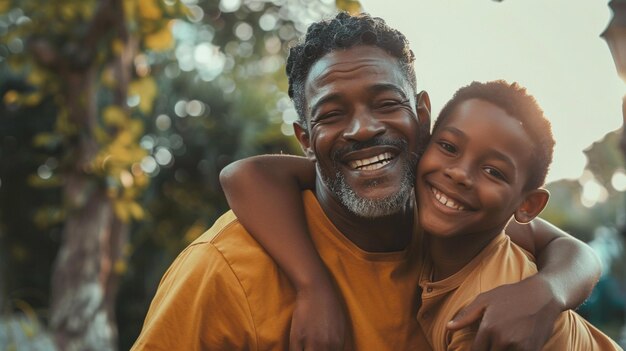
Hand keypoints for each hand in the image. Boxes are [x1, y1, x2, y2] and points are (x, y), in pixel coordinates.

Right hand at [289, 285, 345, 350]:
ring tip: (306, 348)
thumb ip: (339, 344)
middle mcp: (325, 345)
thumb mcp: (341, 326)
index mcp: (338, 344)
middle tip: (312, 349)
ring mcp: (310, 342)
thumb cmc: (330, 306)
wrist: (316, 290)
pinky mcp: (297, 337)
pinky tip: (297, 349)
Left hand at [447, 275, 561, 350]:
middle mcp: (503, 340)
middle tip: (492, 342)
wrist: (543, 295)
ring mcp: (519, 347)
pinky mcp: (533, 350)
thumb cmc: (511, 295)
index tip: (481, 346)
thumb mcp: (485, 299)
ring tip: (502, 343)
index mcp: (488, 328)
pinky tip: (512, 345)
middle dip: (488, 350)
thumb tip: (448, 327)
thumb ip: (465, 316)